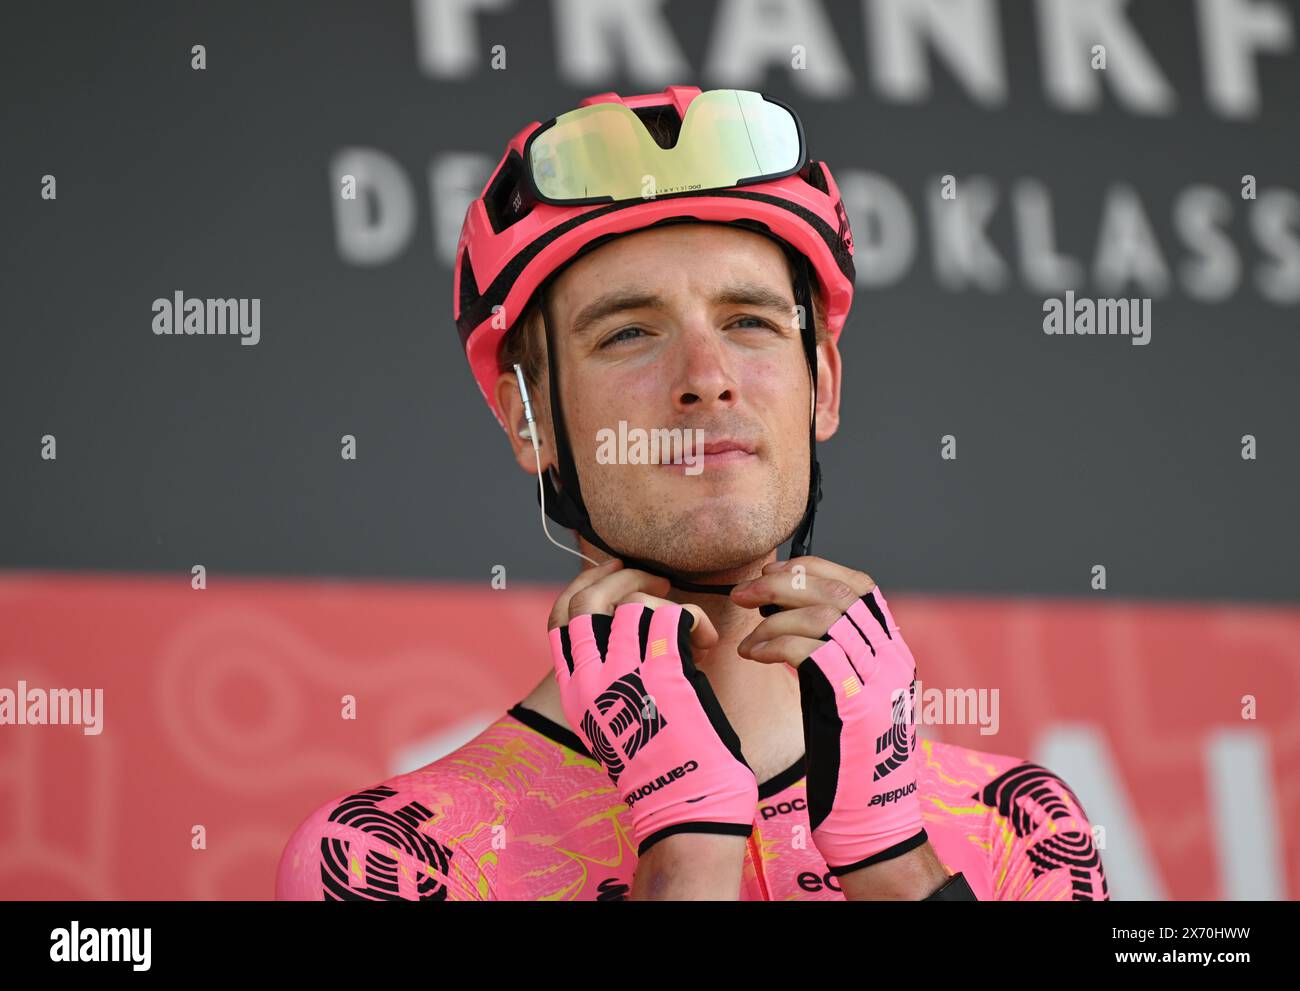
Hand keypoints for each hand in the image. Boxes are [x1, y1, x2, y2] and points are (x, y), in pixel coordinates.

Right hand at [550, 559, 758, 855]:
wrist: (685, 805)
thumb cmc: (662, 766)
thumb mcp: (616, 720)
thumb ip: (611, 678)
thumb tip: (627, 628)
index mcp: (575, 693)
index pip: (558, 620)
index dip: (584, 586)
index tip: (612, 571)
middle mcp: (590, 682)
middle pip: (586, 602)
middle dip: (619, 577)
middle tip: (655, 579)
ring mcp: (624, 676)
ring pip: (632, 603)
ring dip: (665, 601)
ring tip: (686, 620)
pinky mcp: (663, 674)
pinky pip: (673, 617)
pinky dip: (694, 620)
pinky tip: (707, 644)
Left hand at [733, 558, 924, 874]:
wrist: (873, 826)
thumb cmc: (848, 766)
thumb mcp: (845, 699)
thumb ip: (831, 658)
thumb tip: (788, 619)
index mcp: (894, 654)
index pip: (861, 586)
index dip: (814, 570)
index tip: (773, 573)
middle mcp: (894, 660)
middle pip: (840, 593)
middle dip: (784, 583)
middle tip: (743, 592)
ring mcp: (880, 682)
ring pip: (826, 616)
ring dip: (773, 616)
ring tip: (745, 635)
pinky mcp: (858, 706)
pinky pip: (814, 652)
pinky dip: (775, 643)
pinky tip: (752, 654)